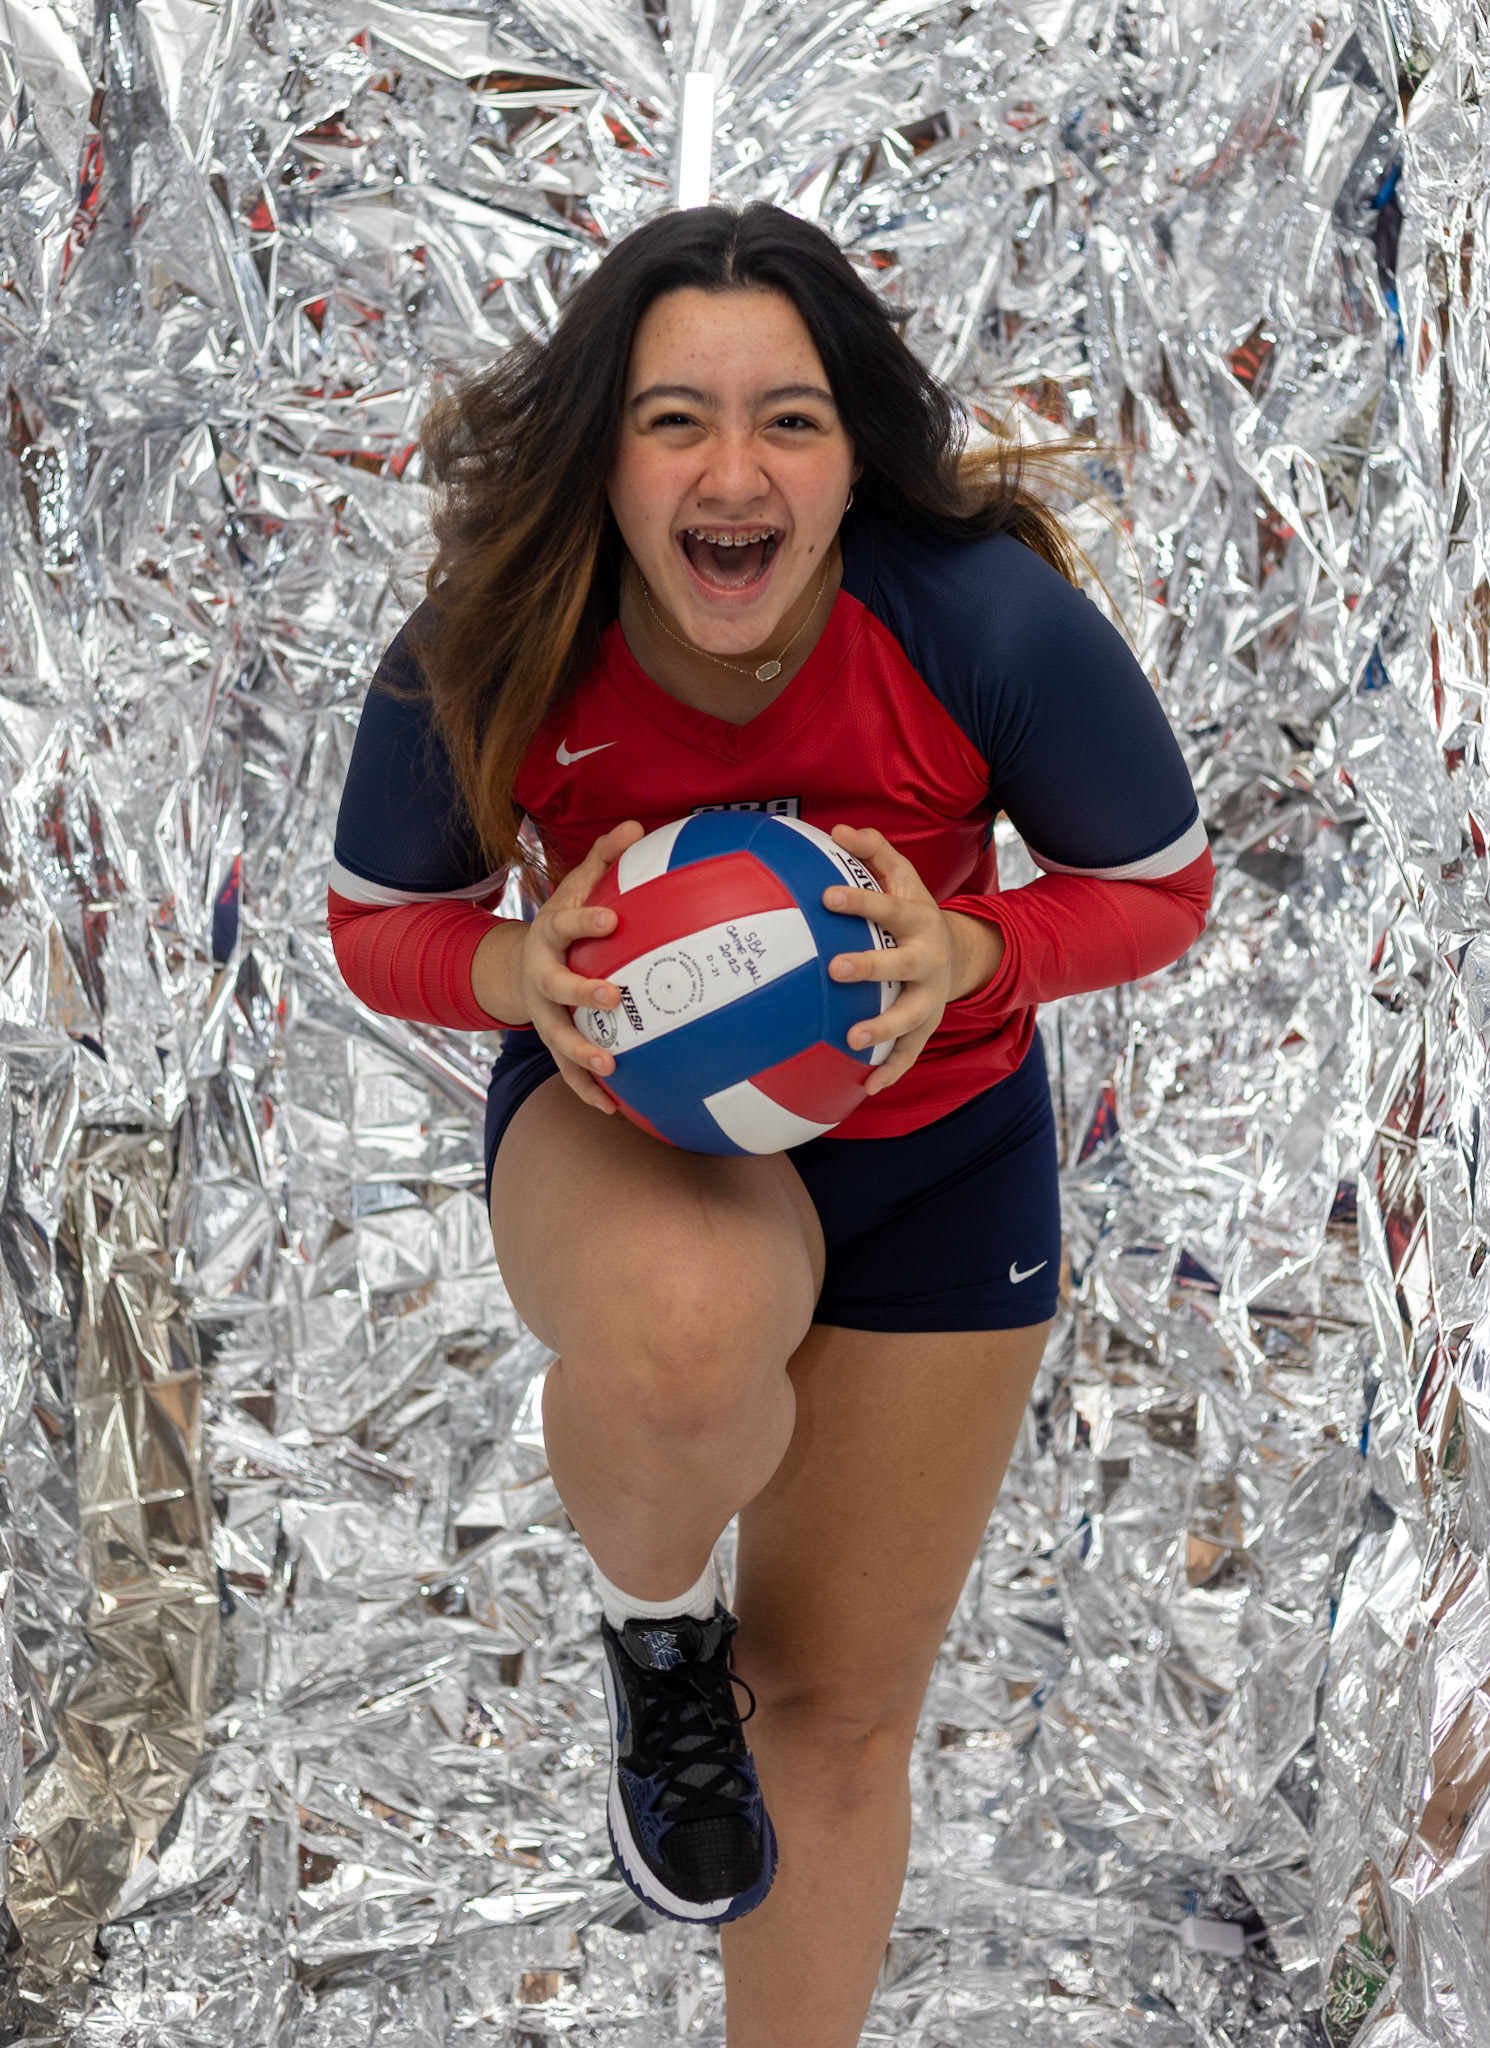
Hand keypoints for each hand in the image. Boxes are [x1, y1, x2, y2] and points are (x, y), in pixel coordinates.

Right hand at [518, 820, 645, 1110]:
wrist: (518, 968)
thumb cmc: (565, 923)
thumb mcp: (577, 886)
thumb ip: (605, 859)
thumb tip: (635, 825)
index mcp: (549, 935)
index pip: (565, 923)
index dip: (585, 921)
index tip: (611, 918)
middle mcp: (541, 977)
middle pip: (555, 987)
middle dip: (581, 994)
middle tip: (614, 998)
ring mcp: (543, 1014)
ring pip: (557, 1038)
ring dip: (581, 1055)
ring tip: (611, 1068)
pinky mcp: (552, 1044)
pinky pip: (567, 1072)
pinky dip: (588, 1091)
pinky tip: (617, 1108)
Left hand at [822, 825, 1004, 1094]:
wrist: (956, 953)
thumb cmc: (910, 911)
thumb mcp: (901, 876)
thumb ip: (872, 850)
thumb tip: (836, 831)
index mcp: (917, 920)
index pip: (887, 907)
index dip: (860, 900)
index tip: (826, 896)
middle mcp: (927, 960)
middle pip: (902, 964)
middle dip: (871, 967)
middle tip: (835, 968)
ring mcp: (930, 997)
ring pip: (911, 1017)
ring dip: (883, 1029)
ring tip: (851, 1040)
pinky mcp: (927, 1027)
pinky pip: (911, 1054)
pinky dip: (891, 1071)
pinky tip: (864, 1088)